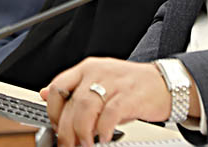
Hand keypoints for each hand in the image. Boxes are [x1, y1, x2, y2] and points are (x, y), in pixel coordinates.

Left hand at [41, 57, 170, 146]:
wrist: (164, 83)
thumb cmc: (130, 86)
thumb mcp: (98, 82)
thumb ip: (73, 89)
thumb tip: (44, 94)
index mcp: (86, 68)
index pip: (58, 86)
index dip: (52, 110)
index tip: (56, 128)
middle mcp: (97, 72)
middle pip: (71, 102)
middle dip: (66, 129)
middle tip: (68, 144)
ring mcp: (114, 83)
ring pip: (86, 108)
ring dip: (82, 132)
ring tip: (85, 144)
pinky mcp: (130, 95)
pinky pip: (110, 114)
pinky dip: (104, 129)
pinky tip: (105, 138)